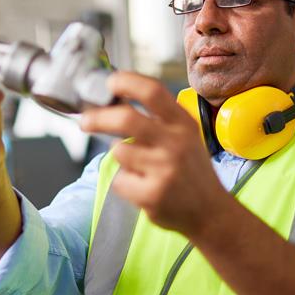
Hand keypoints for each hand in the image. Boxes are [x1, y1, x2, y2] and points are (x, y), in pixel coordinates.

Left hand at [80, 71, 229, 236]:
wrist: (209, 212)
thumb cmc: (190, 169)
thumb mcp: (184, 137)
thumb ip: (156, 119)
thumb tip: (115, 100)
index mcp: (183, 124)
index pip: (153, 92)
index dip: (127, 82)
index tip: (109, 82)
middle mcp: (176, 144)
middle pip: (126, 119)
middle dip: (99, 118)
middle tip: (85, 121)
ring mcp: (164, 170)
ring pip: (119, 151)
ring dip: (121, 157)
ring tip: (138, 166)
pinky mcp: (151, 195)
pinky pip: (119, 180)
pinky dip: (125, 183)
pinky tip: (143, 187)